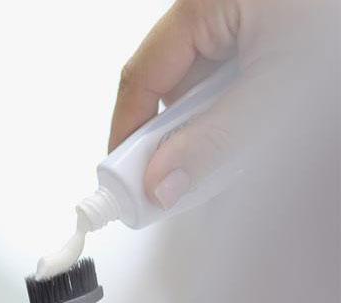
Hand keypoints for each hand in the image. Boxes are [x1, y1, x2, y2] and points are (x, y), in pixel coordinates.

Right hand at [108, 0, 333, 208]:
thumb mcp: (277, 93)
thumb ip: (214, 141)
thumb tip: (162, 180)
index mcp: (205, 4)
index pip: (142, 76)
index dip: (127, 130)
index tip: (124, 177)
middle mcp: (220, 8)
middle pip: (174, 84)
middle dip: (177, 137)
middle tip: (178, 184)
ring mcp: (248, 22)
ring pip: (210, 87)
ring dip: (216, 129)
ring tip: (233, 159)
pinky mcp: (275, 35)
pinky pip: (240, 82)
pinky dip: (244, 115)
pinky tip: (257, 137)